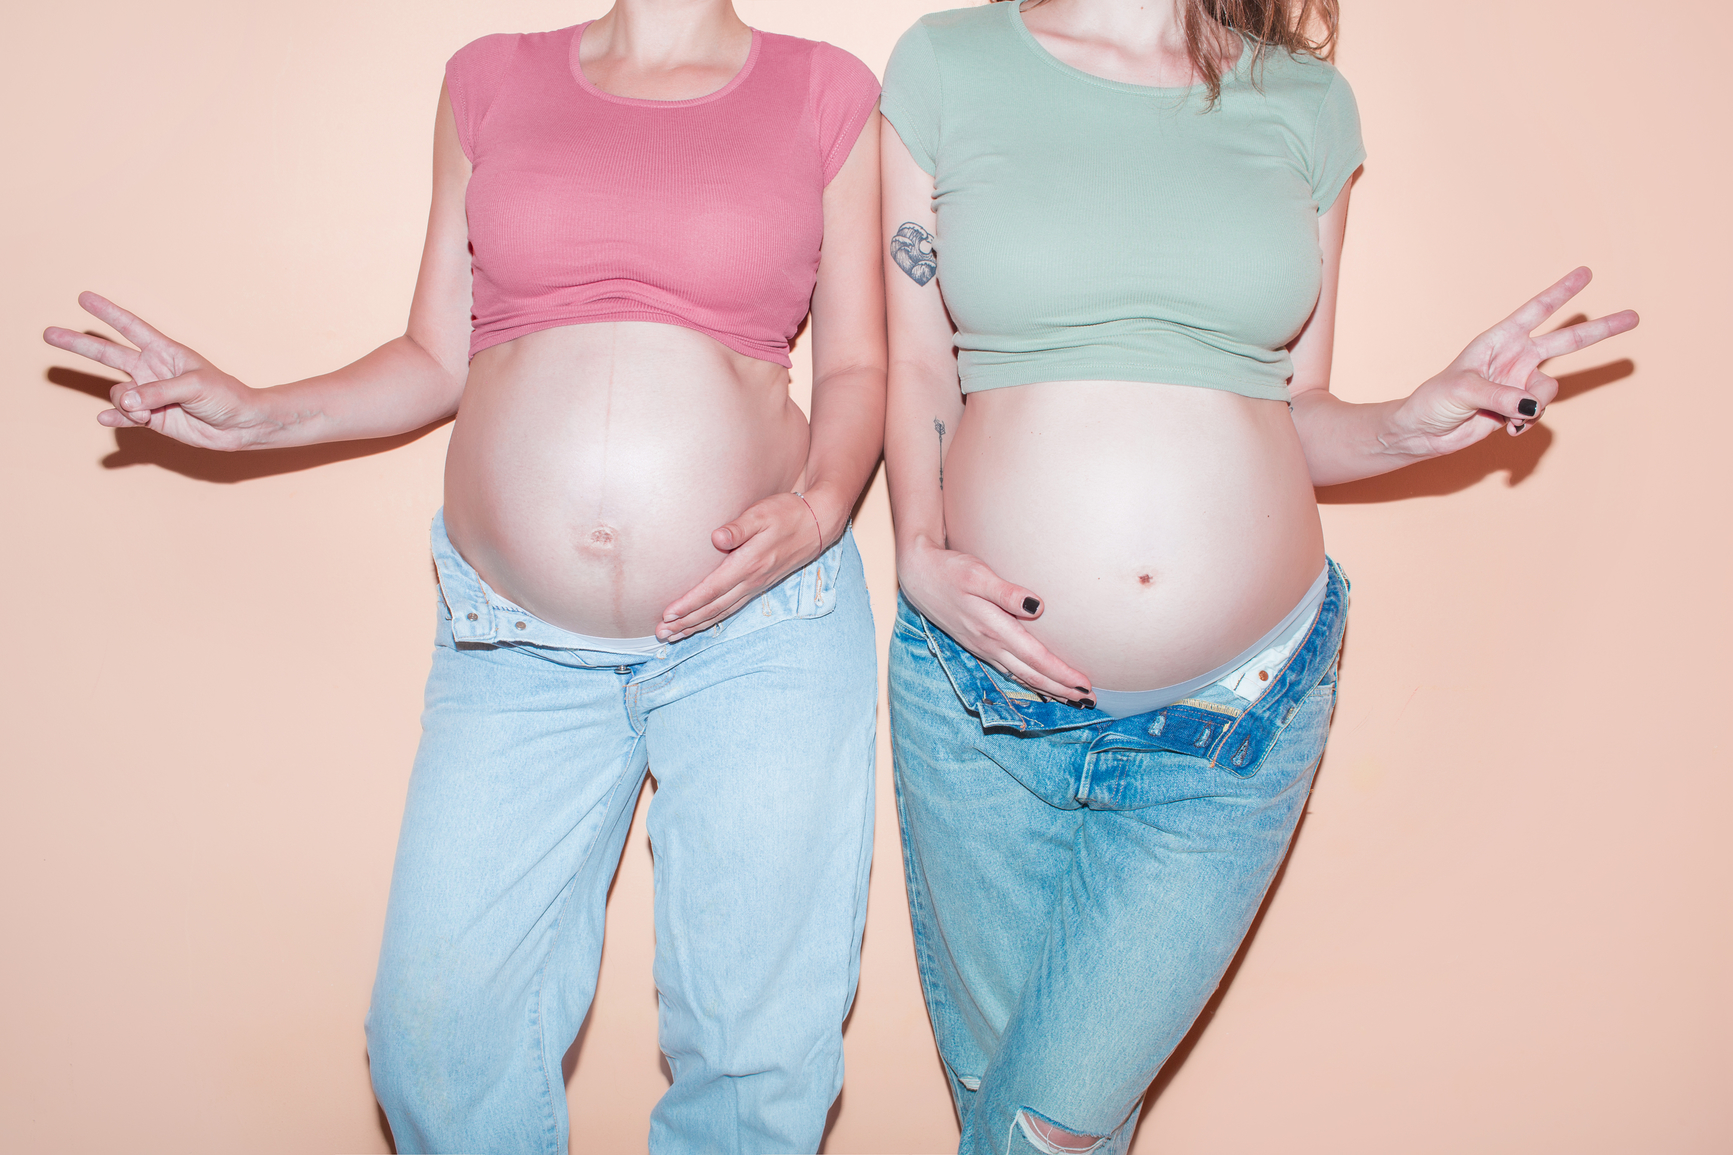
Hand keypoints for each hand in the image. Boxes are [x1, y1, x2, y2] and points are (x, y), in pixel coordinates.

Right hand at [43, 292, 273, 449]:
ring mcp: (150, 394)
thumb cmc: (225, 396)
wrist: (239, 425)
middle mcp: (152, 370)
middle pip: (107, 353)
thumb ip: (157, 392)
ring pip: (118, 393)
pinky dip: (116, 417)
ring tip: (147, 412)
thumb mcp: (194, 386)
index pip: (130, 327)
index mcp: (165, 352)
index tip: (83, 298)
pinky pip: (124, 415)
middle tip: (48, 334)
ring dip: (128, 404)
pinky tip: (105, 418)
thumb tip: (124, 400)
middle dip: (80, 344)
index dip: (108, 313)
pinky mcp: (152, 417)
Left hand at [656, 492, 830, 641]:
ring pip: (722, 612)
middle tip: (662, 633)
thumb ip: (739, 528)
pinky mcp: (760, 585)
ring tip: (674, 635)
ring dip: (697, 625)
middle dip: (686, 622)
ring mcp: (756, 585)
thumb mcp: (762, 514)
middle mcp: (751, 580)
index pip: (712, 590)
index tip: (668, 614)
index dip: (689, 604)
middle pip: (714, 608)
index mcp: (748, 564)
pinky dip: (714, 618)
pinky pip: (732, 608)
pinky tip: (702, 623)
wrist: (818, 523)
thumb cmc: (787, 513)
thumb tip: (716, 539)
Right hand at [898, 538, 1092, 703]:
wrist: (918, 575)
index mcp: (993, 628)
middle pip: (1032, 674)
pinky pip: (1008, 671)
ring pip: (1020, 676)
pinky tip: (1038, 685)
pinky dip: (1027, 682)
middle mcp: (989, 644)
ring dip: (1047, 690)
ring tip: (1072, 699)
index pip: (1036, 658)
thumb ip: (1007, 593)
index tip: (1085, 685)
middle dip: (1062, 689)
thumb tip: (1037, 607)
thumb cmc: (950, 570)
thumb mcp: (978, 575)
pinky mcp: (978, 645)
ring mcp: (983, 647)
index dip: (1061, 674)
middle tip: (1089, 700)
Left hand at [1388, 267, 1638, 454]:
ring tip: (1510, 417)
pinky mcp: (1518, 408)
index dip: (1561, 293)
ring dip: (1535, 406)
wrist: (1424, 432)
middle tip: (1634, 316)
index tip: (1586, 272)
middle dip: (1600, 330)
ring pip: (1550, 389)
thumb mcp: (1464, 390)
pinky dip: (1527, 423)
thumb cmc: (1435, 400)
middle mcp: (1515, 358)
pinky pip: (1538, 413)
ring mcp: (1519, 383)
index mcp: (1499, 340)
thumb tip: (1534, 404)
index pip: (1536, 311)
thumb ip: (1502, 395)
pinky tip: (1508, 429)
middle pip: (1567, 341)